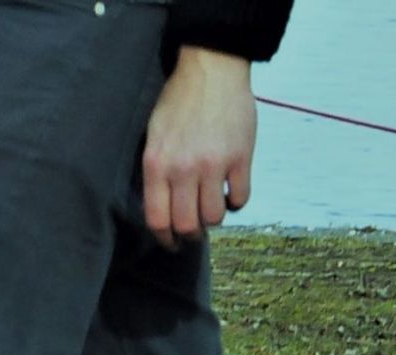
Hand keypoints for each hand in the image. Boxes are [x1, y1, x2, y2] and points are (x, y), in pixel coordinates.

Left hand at [141, 47, 256, 249]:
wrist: (211, 70)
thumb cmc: (179, 103)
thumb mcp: (154, 136)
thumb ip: (157, 172)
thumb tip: (163, 209)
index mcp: (157, 165)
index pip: (158, 220)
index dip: (165, 239)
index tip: (172, 243)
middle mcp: (183, 169)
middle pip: (187, 225)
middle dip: (190, 235)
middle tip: (194, 233)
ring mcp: (214, 164)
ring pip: (215, 217)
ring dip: (214, 218)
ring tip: (212, 206)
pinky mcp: (241, 157)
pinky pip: (241, 198)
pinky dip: (236, 202)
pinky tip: (231, 191)